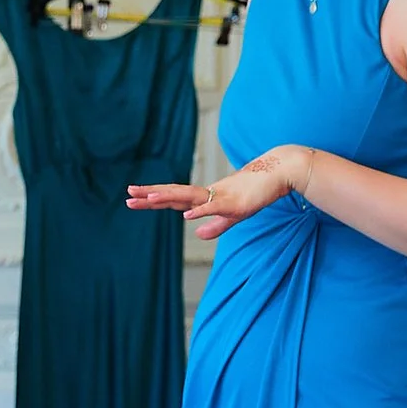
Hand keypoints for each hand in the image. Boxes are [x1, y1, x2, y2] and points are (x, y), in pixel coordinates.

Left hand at [127, 146, 313, 240]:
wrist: (278, 173)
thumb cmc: (256, 192)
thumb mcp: (233, 215)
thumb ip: (215, 225)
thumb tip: (197, 234)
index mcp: (205, 198)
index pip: (173, 199)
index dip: (153, 199)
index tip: (133, 198)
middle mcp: (208, 194)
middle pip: (174, 195)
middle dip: (151, 195)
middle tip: (128, 195)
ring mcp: (219, 196)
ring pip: (189, 197)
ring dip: (168, 198)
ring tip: (148, 199)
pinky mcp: (234, 202)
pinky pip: (213, 207)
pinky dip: (200, 210)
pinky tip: (186, 215)